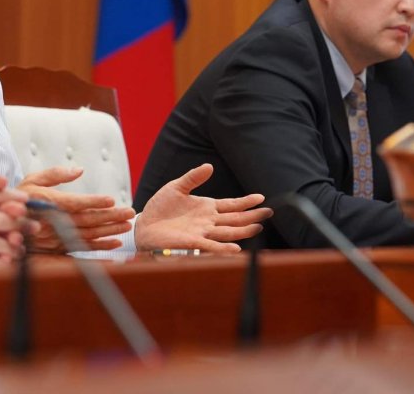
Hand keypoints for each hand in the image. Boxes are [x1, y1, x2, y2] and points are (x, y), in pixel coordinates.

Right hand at [19, 166, 133, 251]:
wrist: (3, 223)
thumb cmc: (20, 198)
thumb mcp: (32, 179)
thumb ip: (55, 174)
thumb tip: (79, 170)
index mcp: (48, 203)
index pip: (75, 203)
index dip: (93, 202)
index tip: (111, 199)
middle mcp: (53, 222)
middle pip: (86, 220)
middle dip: (110, 217)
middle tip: (130, 213)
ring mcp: (56, 237)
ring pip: (87, 234)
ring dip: (109, 231)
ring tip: (127, 225)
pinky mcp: (57, 248)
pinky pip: (82, 248)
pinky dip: (99, 247)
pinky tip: (115, 244)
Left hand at [134, 163, 271, 253]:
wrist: (144, 225)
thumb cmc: (160, 208)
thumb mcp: (177, 187)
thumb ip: (193, 178)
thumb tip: (210, 166)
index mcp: (206, 207)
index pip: (231, 204)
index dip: (246, 202)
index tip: (261, 197)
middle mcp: (208, 221)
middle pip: (235, 219)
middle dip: (252, 216)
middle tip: (269, 212)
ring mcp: (202, 232)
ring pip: (228, 232)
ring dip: (243, 231)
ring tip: (258, 227)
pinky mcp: (192, 242)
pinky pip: (211, 246)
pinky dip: (223, 247)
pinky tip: (236, 247)